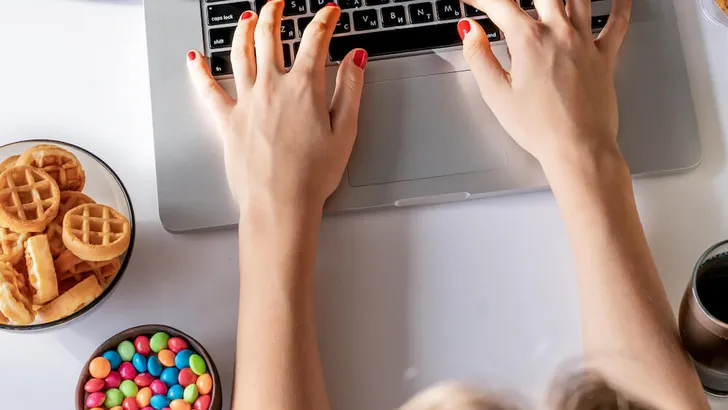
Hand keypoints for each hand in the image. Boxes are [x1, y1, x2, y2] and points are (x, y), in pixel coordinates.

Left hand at [186, 1, 367, 212]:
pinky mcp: (227, 121)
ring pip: (240, 53)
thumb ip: (350, 89)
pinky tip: (194, 57)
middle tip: (278, 3)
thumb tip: (355, 58)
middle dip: (275, 13)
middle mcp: (272, 87)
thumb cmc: (313, 174)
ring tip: (247, 17)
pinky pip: (208, 90)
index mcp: (304, 87)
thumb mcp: (345, 130)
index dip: (324, 20)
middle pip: (269, 37)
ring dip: (243, 29)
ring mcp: (246, 102)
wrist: (280, 203)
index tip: (329, 12)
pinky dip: (199, 71)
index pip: (315, 40)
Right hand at [458, 0, 630, 167]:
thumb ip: (479, 56)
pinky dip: (620, 4)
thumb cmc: (540, 128)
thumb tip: (469, 31)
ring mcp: (584, 42)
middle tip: (509, 2)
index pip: (500, 5)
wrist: (578, 147)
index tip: (472, 0)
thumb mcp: (496, 94)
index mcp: (529, 41)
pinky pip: (618, 21)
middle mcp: (559, 33)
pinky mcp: (605, 57)